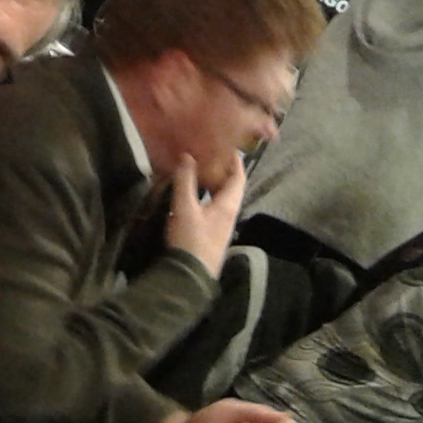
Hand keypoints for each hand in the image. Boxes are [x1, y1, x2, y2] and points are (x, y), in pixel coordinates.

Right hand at [161, 154, 242, 276]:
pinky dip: (205, 197)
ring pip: (221, 199)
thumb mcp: (184, 208)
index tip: (227, 146)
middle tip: (207, 156)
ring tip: (198, 172)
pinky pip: (212, 208)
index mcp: (228, 205)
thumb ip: (185, 182)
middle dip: (221, 171)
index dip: (234, 161)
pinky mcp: (211, 234)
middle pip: (230, 188)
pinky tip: (192, 196)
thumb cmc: (191, 239)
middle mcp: (229, 214)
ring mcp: (221, 226)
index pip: (238, 177)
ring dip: (213, 185)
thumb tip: (188, 156)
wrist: (190, 276)